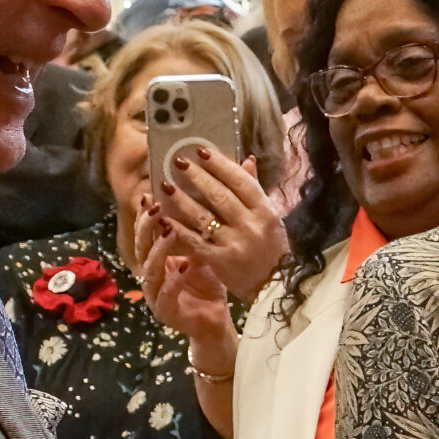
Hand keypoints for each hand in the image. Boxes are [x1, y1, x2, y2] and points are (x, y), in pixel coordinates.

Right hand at [134, 198, 239, 363]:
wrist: (216, 319)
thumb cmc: (209, 282)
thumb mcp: (208, 250)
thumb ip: (203, 227)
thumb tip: (214, 193)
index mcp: (157, 258)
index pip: (146, 233)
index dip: (146, 215)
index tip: (152, 193)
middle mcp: (151, 274)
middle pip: (140, 247)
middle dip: (147, 226)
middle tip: (157, 207)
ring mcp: (155, 294)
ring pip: (149, 270)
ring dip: (158, 249)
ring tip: (169, 231)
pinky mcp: (165, 312)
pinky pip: (165, 295)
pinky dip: (173, 280)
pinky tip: (182, 266)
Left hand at [156, 144, 287, 303]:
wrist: (274, 286)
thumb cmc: (272, 248)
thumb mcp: (270, 216)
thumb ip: (255, 188)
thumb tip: (247, 159)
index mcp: (266, 211)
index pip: (241, 182)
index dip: (220, 165)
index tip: (201, 151)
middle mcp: (251, 226)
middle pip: (220, 195)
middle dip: (197, 177)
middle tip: (178, 162)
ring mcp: (235, 244)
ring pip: (203, 216)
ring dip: (182, 199)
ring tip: (166, 186)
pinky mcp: (220, 261)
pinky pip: (194, 241)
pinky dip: (177, 228)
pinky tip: (164, 217)